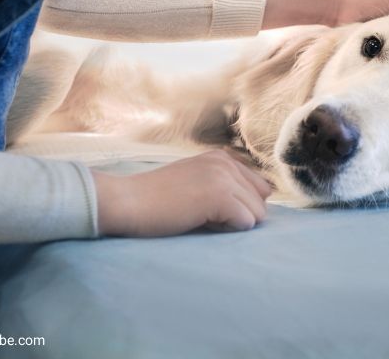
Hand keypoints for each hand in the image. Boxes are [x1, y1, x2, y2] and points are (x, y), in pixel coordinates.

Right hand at [94, 150, 271, 236]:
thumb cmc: (154, 200)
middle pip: (261, 201)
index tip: (208, 208)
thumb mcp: (194, 182)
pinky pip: (246, 223)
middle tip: (204, 215)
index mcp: (221, 158)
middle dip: (240, 215)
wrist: (126, 201)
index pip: (259, 187)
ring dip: (232, 224)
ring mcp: (223, 177)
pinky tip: (200, 222)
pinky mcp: (220, 196)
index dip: (239, 206)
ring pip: (257, 214)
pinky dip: (227, 231)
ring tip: (200, 218)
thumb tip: (260, 202)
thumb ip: (223, 185)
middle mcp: (226, 162)